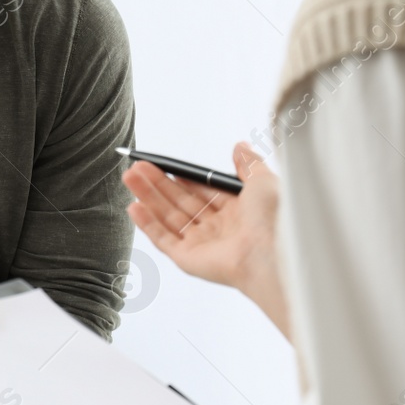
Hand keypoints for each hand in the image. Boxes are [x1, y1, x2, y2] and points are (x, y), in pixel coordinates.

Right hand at [124, 141, 289, 338]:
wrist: (271, 252)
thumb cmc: (274, 218)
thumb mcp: (263, 180)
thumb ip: (248, 163)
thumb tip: (239, 145)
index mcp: (236, 211)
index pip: (201, 190)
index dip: (181, 177)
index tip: (164, 164)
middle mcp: (218, 228)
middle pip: (180, 202)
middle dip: (157, 184)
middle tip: (137, 167)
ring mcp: (202, 244)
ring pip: (168, 217)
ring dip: (148, 197)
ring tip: (130, 177)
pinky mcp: (188, 259)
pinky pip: (164, 239)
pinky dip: (147, 224)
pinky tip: (135, 206)